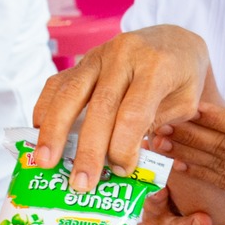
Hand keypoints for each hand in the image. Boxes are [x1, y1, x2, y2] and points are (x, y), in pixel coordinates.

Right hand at [33, 26, 214, 191]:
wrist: (173, 40)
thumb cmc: (182, 78)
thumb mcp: (185, 102)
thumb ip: (158, 127)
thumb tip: (124, 162)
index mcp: (156, 68)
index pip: (133, 112)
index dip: (123, 146)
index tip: (121, 172)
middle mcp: (124, 56)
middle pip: (100, 106)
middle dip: (88, 149)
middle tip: (80, 183)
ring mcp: (99, 56)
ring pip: (70, 93)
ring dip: (54, 130)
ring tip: (45, 161)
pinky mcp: (82, 60)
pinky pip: (57, 83)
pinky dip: (44, 109)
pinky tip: (38, 135)